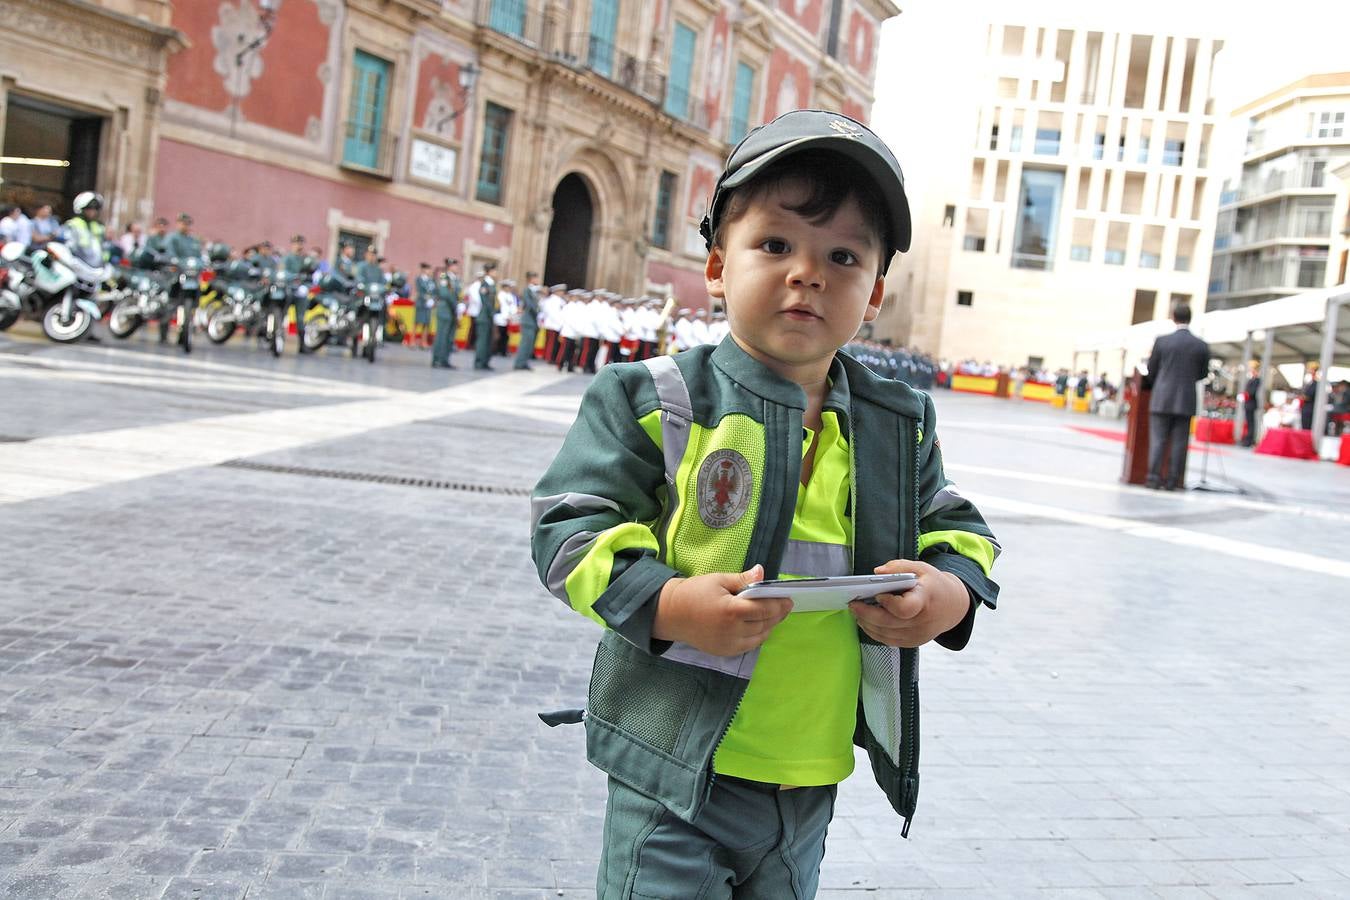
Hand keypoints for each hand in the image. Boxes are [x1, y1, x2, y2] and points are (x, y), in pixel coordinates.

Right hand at [652, 565, 791, 656]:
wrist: (671, 613)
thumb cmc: (694, 592)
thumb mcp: (719, 580)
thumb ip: (743, 579)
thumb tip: (762, 572)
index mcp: (731, 610)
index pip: (764, 608)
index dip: (779, 603)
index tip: (788, 598)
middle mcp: (732, 631)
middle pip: (765, 623)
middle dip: (778, 614)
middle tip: (785, 605)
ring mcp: (729, 644)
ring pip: (760, 636)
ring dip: (770, 626)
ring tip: (776, 614)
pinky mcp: (725, 652)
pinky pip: (749, 645)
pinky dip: (758, 636)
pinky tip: (761, 626)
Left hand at [849, 559, 968, 647]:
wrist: (953, 606)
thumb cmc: (934, 585)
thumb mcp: (921, 568)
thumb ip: (898, 567)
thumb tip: (877, 572)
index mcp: (926, 600)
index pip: (905, 608)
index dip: (888, 603)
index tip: (878, 595)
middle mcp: (922, 621)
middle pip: (888, 623)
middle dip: (866, 614)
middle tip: (853, 604)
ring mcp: (918, 635)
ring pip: (886, 634)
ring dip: (867, 624)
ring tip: (856, 612)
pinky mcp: (913, 642)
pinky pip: (889, 641)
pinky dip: (875, 632)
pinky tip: (866, 622)